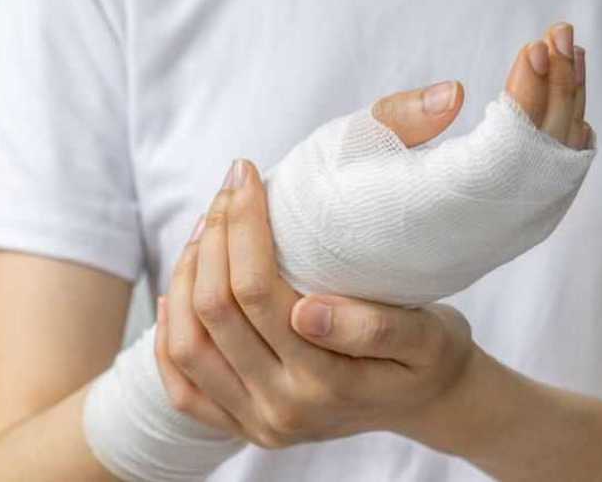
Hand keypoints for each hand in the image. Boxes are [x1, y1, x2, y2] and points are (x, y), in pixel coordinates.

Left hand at [154, 20, 588, 448]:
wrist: (432, 404)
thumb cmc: (431, 354)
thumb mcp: (429, 335)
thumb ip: (378, 328)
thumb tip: (306, 313)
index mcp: (327, 383)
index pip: (258, 291)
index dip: (243, 224)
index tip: (248, 175)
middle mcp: (284, 409)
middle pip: (217, 310)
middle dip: (215, 234)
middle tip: (230, 188)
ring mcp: (258, 423)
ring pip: (188, 343)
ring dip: (187, 275)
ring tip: (208, 227)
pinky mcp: (242, 427)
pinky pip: (183, 386)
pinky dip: (169, 334)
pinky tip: (180, 290)